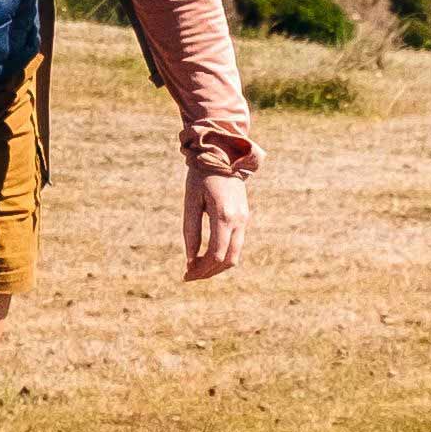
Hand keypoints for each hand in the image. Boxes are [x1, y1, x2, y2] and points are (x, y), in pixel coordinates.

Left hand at [183, 137, 256, 283]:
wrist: (223, 155)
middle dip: (209, 272)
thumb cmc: (201, 176)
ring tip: (196, 269)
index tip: (186, 274)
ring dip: (216, 266)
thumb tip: (190, 260)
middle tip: (189, 276)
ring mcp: (244, 220)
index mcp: (224, 216)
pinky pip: (236, 245)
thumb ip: (191, 231)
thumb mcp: (191, 201)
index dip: (201, 270)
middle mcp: (239, 221)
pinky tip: (206, 256)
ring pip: (235, 256)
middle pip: (228, 261)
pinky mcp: (244, 218)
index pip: (216, 255)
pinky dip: (223, 255)